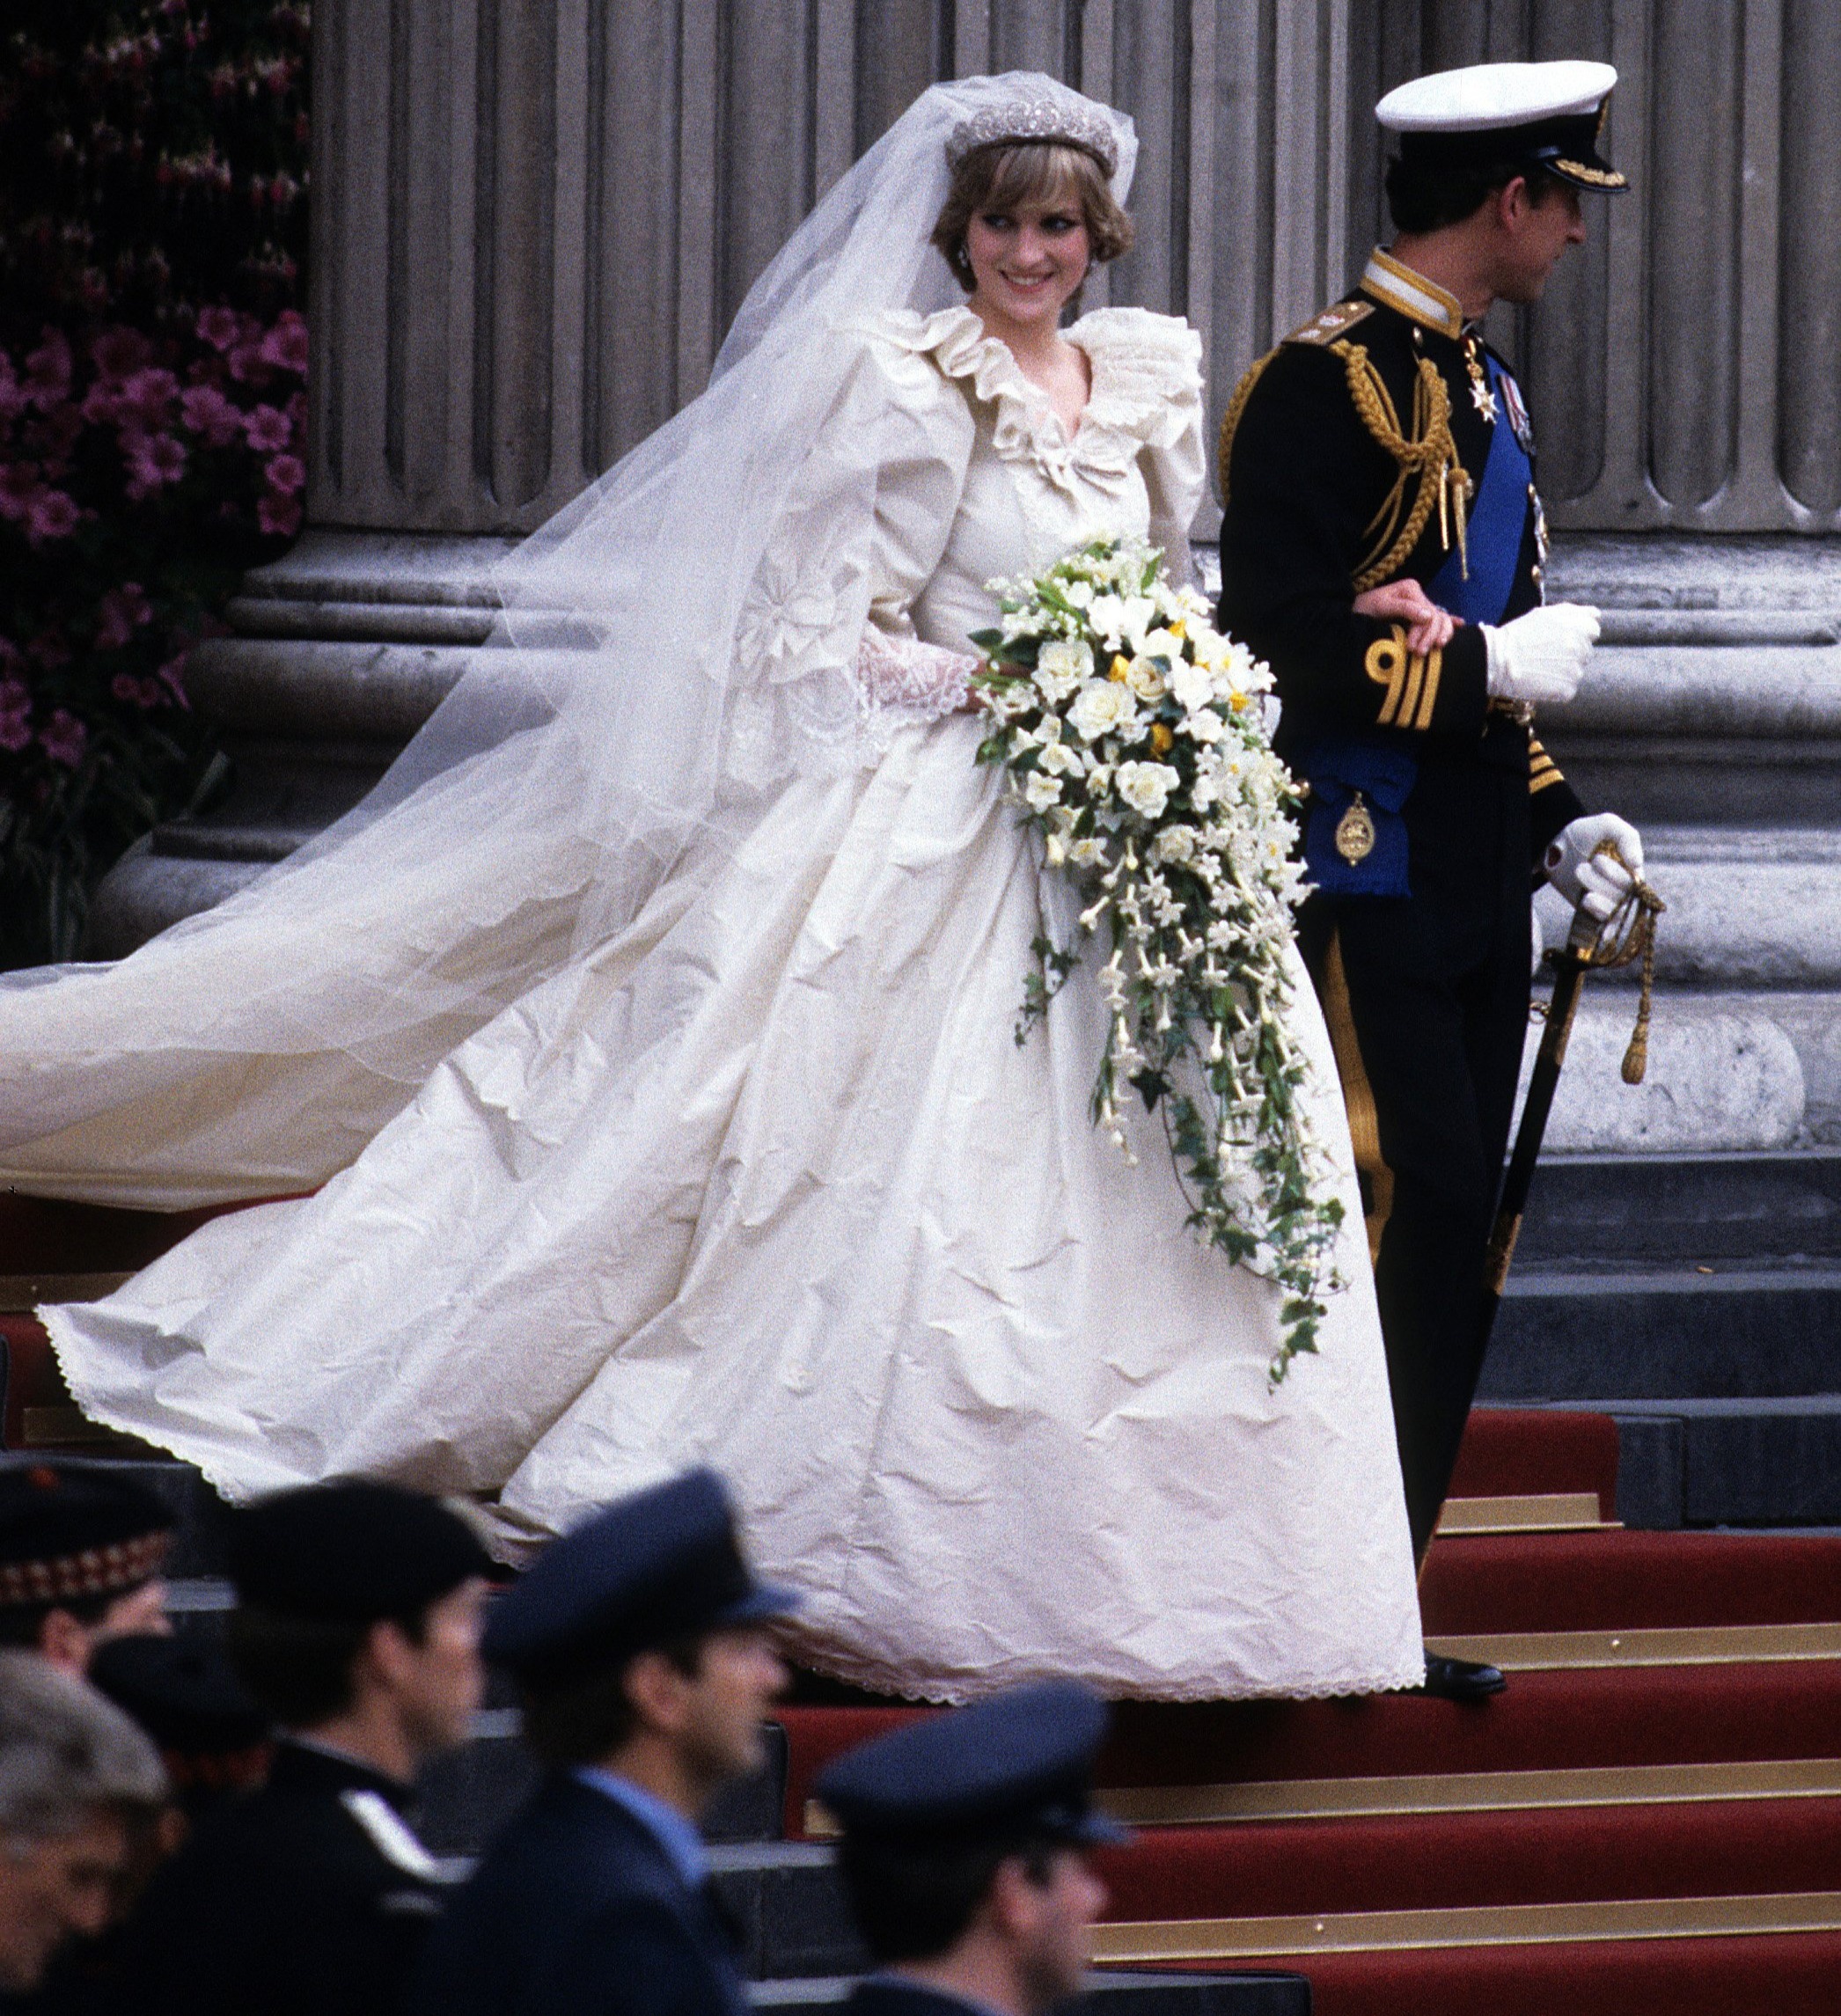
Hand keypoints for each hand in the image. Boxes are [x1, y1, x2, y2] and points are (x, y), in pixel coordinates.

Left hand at [1354, 579, 1459, 655]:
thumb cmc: (1363, 609)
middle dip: (1430, 637)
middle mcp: (1419, 596)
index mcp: (1411, 589)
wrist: (1353, 613)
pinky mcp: (1418, 616)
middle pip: (1437, 617)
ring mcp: (1420, 606)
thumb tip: (1428, 616)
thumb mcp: (1380, 606)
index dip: (1423, 632)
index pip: (1428, 613)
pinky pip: (1440, 618)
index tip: (1412, 648)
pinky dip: (1449, 623)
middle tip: (1419, 654)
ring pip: (1442, 619)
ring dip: (1440, 635)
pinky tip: (1460, 625)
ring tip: (1433, 651)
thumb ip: (1403, 608)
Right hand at [1481, 602, 1598, 707]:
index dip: (1576, 634)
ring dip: (1562, 671)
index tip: (1557, 639)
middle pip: (1585, 652)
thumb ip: (1576, 612)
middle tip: (1544, 654)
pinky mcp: (1567, 689)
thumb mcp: (1547, 614)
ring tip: (1540, 667)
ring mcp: (1576, 670)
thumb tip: (1596, 616)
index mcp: (1581, 627)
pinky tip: (1539, 680)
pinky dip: (1556, 688)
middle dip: (1570, 653)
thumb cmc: (1519, 634)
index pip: (1593, 631)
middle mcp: (1582, 647)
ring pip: (1576, 671)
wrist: (1497, 660)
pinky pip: (1568, 690)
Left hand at [1546, 812, 1644, 920]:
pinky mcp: (1593, 912)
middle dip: (1603, 881)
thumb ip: (1627, 838)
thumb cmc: (1586, 834)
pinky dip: (1601, 918)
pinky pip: (1606, 925)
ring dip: (1598, 897)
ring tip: (1579, 875)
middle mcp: (1624, 888)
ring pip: (1615, 911)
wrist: (1555, 845)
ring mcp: (1608, 901)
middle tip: (1583, 865)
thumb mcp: (1608, 825)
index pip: (1637, 883)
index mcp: (1632, 870)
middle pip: (1624, 897)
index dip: (1617, 875)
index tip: (1597, 858)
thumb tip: (1637, 864)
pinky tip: (1587, 901)